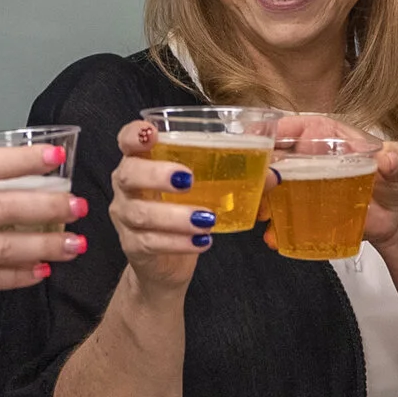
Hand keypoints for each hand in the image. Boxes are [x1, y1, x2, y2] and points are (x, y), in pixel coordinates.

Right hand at [108, 119, 221, 291]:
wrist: (163, 263)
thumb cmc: (181, 212)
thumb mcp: (201, 189)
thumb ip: (230, 175)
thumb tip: (272, 172)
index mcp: (140, 162)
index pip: (126, 140)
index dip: (134, 135)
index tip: (152, 133)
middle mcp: (126, 187)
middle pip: (129, 175)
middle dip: (156, 175)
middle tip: (188, 180)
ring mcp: (125, 217)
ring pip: (142, 213)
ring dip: (175, 215)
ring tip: (206, 218)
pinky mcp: (133, 246)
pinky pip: (151, 242)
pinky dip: (179, 242)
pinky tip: (202, 240)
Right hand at [256, 115, 397, 251]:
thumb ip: (397, 160)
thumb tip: (389, 158)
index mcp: (335, 139)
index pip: (303, 128)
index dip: (282, 130)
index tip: (265, 137)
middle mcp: (317, 159)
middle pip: (282, 156)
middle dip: (264, 165)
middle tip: (257, 178)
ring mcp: (311, 186)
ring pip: (278, 185)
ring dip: (265, 196)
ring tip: (261, 210)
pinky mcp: (311, 212)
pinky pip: (288, 215)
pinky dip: (277, 226)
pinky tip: (274, 236)